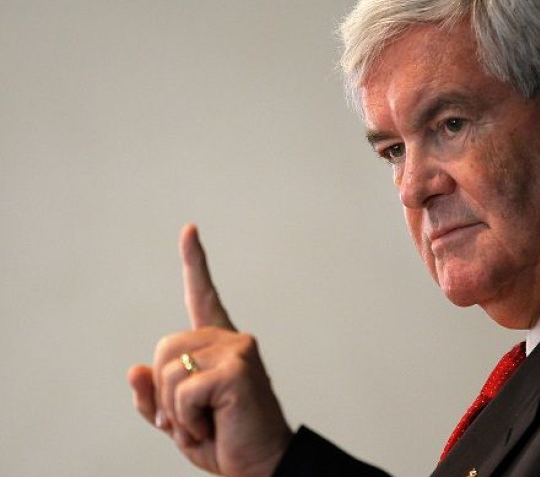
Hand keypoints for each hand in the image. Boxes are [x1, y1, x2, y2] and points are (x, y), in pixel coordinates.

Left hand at [128, 224, 292, 476]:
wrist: (261, 466)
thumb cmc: (226, 439)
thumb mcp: (179, 419)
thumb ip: (155, 396)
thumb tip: (134, 370)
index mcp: (218, 346)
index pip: (203, 296)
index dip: (195, 261)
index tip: (189, 230)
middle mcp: (231, 339)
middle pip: (163, 348)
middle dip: (164, 394)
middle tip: (191, 419)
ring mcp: (237, 349)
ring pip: (169, 370)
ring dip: (176, 411)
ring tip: (205, 423)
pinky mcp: (238, 367)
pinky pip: (183, 390)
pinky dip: (187, 419)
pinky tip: (212, 426)